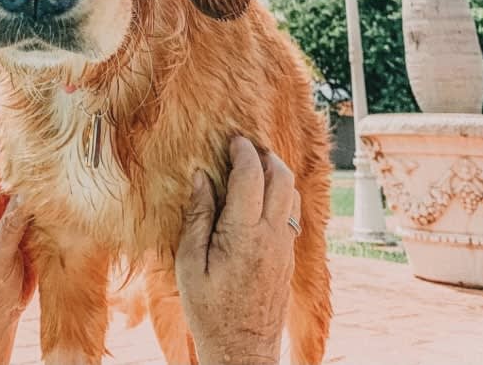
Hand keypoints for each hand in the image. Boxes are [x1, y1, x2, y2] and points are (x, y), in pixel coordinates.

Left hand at [0, 151, 35, 364]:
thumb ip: (10, 226)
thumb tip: (27, 192)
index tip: (14, 160)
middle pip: (5, 172)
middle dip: (21, 164)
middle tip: (42, 165)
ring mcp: (14, 217)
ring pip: (26, 187)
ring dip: (39, 182)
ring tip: (56, 179)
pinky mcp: (32, 227)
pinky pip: (42, 205)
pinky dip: (52, 200)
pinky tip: (63, 200)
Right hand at [175, 137, 299, 364]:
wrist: (242, 354)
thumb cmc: (209, 312)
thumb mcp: (190, 264)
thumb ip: (198, 216)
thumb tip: (200, 177)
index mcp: (244, 233)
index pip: (251, 175)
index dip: (243, 151)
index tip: (232, 139)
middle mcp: (272, 236)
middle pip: (282, 177)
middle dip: (266, 155)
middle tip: (245, 148)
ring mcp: (285, 247)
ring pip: (293, 194)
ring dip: (276, 173)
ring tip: (253, 168)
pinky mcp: (289, 259)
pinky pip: (291, 214)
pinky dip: (280, 195)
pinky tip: (260, 199)